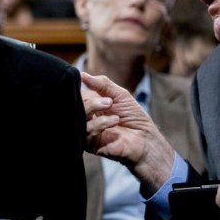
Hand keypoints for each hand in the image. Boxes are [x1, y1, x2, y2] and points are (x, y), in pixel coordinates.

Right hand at [80, 72, 176, 195]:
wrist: (146, 137)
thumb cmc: (133, 116)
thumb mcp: (119, 94)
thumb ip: (101, 84)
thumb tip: (82, 74)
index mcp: (90, 105)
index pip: (75, 95)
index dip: (80, 90)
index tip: (91, 86)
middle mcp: (86, 118)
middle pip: (74, 106)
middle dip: (90, 102)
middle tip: (108, 101)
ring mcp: (87, 131)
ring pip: (77, 119)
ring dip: (94, 110)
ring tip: (113, 110)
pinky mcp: (91, 145)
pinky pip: (86, 132)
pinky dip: (100, 124)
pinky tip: (114, 121)